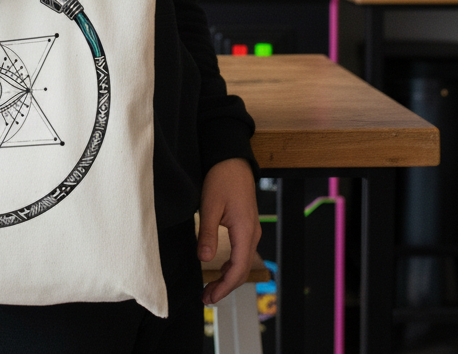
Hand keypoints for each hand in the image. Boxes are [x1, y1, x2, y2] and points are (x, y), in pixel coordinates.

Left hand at [197, 157, 260, 305]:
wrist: (233, 160)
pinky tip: (220, 268)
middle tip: (206, 298)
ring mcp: (251, 230)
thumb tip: (205, 260)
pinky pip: (241, 252)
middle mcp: (252, 234)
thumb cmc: (222, 179)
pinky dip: (231, 265)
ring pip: (242, 262)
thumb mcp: (210, 205)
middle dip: (225, 286)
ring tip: (210, 287)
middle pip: (241, 270)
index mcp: (245, 232)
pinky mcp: (246, 225)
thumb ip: (208, 234)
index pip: (237, 269)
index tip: (208, 297)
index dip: (223, 287)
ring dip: (227, 277)